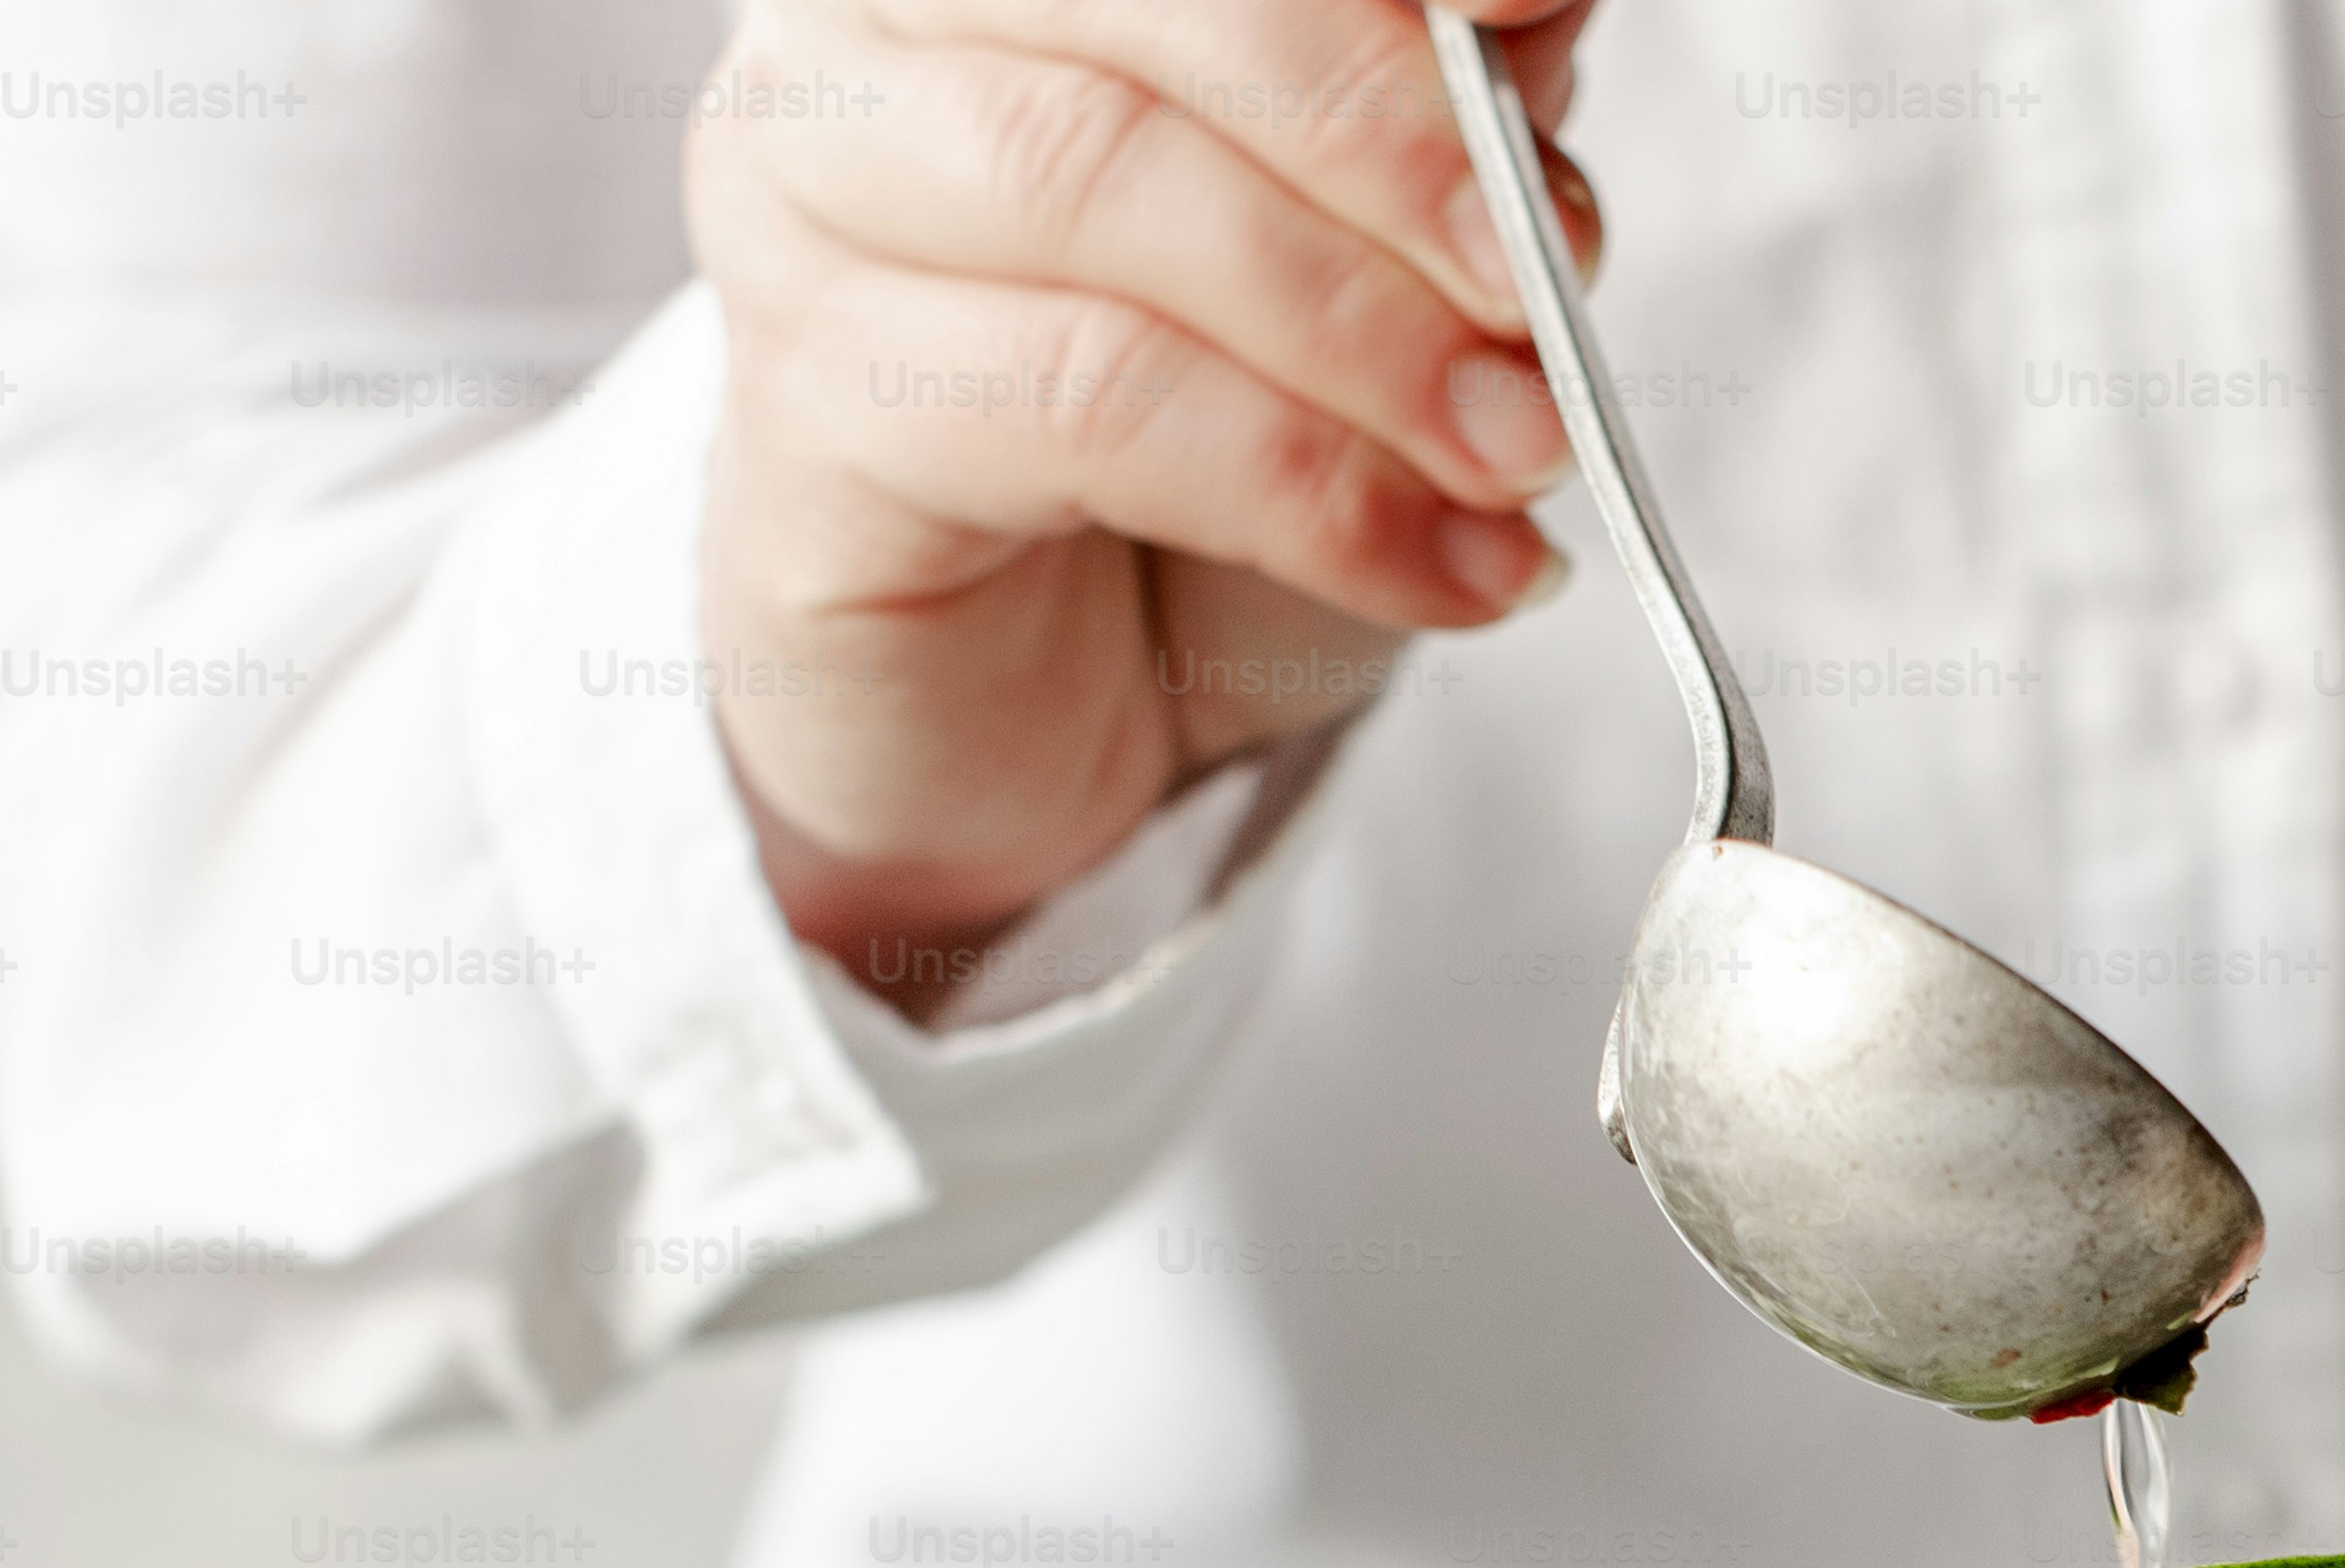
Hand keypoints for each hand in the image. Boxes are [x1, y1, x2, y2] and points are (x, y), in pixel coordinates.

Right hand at [686, 0, 1605, 1000]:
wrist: (1022, 720)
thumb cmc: (1183, 471)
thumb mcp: (1362, 267)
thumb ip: (1431, 111)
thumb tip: (1539, 6)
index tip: (1541, 7)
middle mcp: (865, 34)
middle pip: (1149, 3)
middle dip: (1388, 135)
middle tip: (1544, 280)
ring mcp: (800, 205)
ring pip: (1102, 184)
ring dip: (1360, 332)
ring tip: (1519, 453)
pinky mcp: (805, 408)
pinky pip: (1081, 404)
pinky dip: (1306, 492)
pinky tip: (1442, 569)